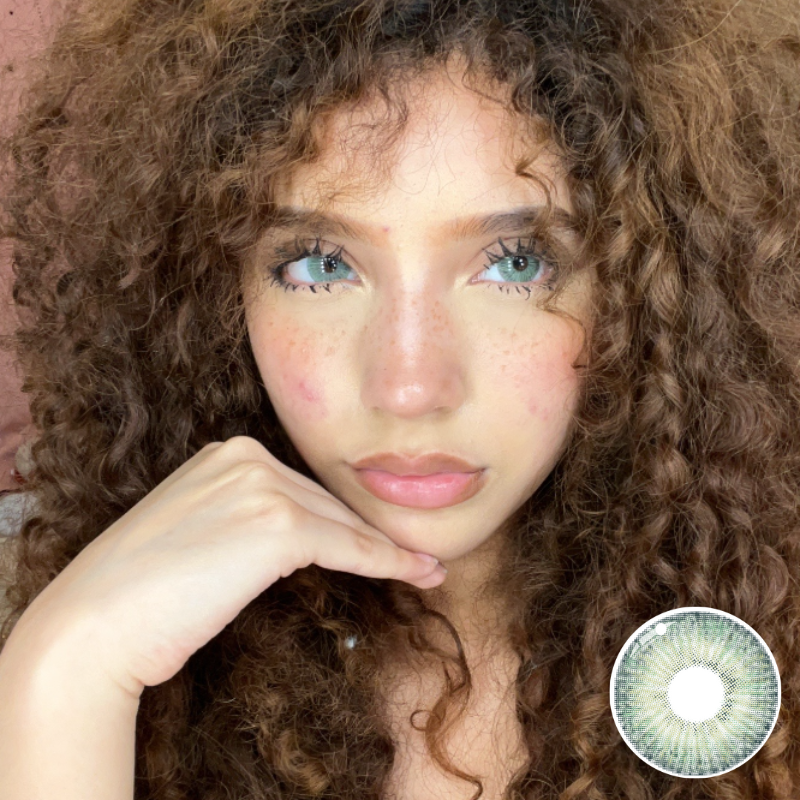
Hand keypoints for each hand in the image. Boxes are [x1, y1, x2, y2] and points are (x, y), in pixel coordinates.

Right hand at [13, 436, 445, 696]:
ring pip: (344, 525)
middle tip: (417, 556)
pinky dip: (389, 562)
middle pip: (328, 504)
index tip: (382, 540)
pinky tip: (420, 573)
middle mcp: (247, 456)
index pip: (304, 488)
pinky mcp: (276, 526)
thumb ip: (247, 519)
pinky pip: (350, 547)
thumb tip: (304, 537)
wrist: (94, 623)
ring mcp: (261, 487)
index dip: (346, 519)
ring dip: (389, 550)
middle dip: (372, 534)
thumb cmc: (140, 592)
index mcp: (227, 452)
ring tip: (427, 568)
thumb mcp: (199, 531)